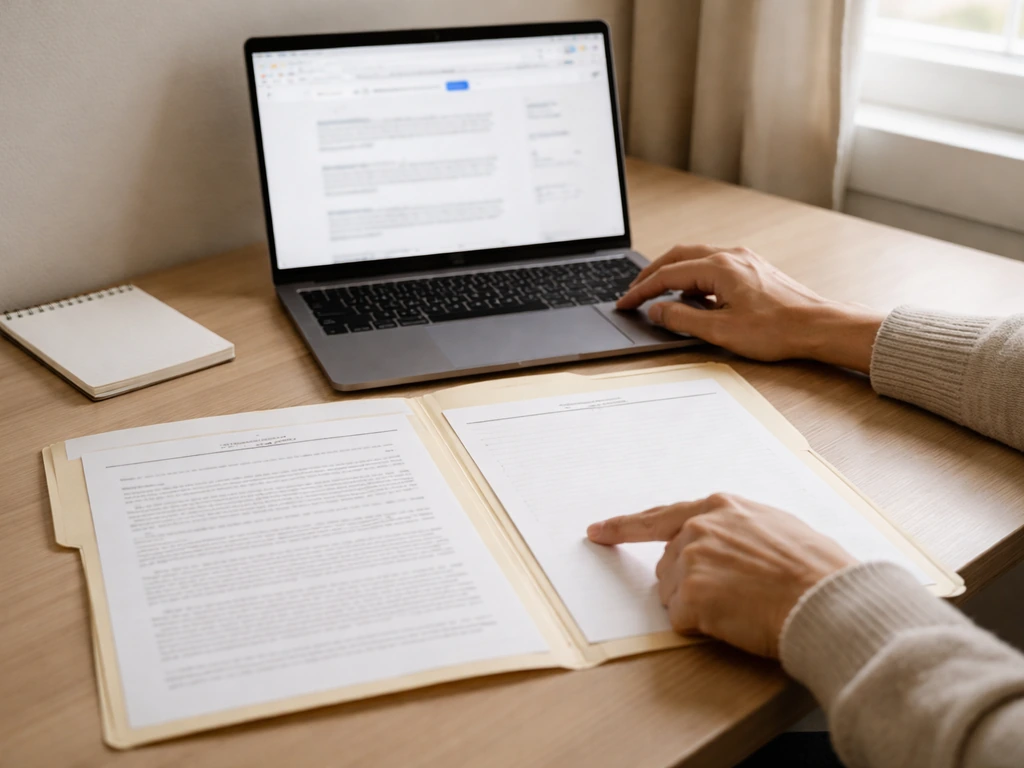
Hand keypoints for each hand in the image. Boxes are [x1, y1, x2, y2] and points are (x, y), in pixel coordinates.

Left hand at [586, 493, 855, 657]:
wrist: (827, 598)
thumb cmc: (816, 568)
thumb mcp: (775, 527)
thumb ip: (736, 529)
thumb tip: (723, 544)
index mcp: (719, 507)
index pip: (659, 517)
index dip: (623, 527)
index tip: (596, 532)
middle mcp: (698, 529)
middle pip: (668, 566)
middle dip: (689, 586)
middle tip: (736, 597)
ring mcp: (691, 561)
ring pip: (672, 595)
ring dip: (699, 607)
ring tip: (744, 605)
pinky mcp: (691, 595)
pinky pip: (681, 620)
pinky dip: (703, 628)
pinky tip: (735, 620)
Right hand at [617, 245, 885, 373]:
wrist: (819, 326)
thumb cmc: (778, 330)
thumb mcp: (721, 331)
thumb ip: (683, 319)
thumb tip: (658, 311)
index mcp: (719, 267)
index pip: (667, 274)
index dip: (642, 290)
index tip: (625, 303)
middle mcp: (730, 256)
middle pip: (678, 257)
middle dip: (652, 274)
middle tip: (634, 292)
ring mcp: (744, 260)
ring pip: (696, 259)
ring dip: (673, 273)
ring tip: (658, 294)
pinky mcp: (753, 269)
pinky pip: (713, 265)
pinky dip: (693, 276)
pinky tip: (692, 295)